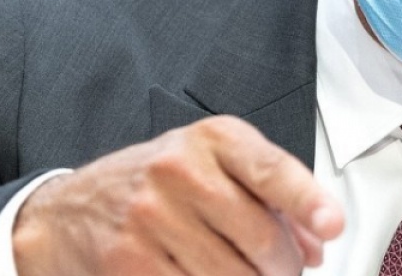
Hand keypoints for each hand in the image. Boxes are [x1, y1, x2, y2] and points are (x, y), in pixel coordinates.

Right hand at [12, 115, 343, 274]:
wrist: (69, 211)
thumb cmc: (152, 185)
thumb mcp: (209, 168)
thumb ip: (268, 198)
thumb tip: (315, 242)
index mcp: (212, 140)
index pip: (269, 168)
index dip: (306, 200)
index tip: (332, 223)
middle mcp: (180, 170)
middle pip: (262, 239)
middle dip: (282, 269)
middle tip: (280, 273)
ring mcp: (152, 216)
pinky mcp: (130, 260)